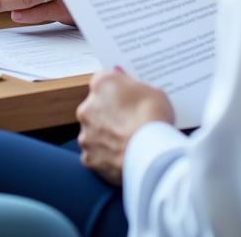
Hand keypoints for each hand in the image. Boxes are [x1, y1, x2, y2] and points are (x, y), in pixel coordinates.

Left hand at [76, 69, 174, 184]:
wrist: (151, 153)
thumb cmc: (154, 118)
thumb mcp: (152, 91)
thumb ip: (134, 88)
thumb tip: (128, 88)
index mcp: (102, 85)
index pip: (104, 82)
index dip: (116, 91)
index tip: (126, 97)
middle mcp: (87, 107)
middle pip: (95, 108)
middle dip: (109, 114)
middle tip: (129, 123)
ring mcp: (86, 134)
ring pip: (94, 133)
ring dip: (105, 137)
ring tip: (128, 143)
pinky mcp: (89, 158)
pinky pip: (96, 155)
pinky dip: (106, 157)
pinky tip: (122, 158)